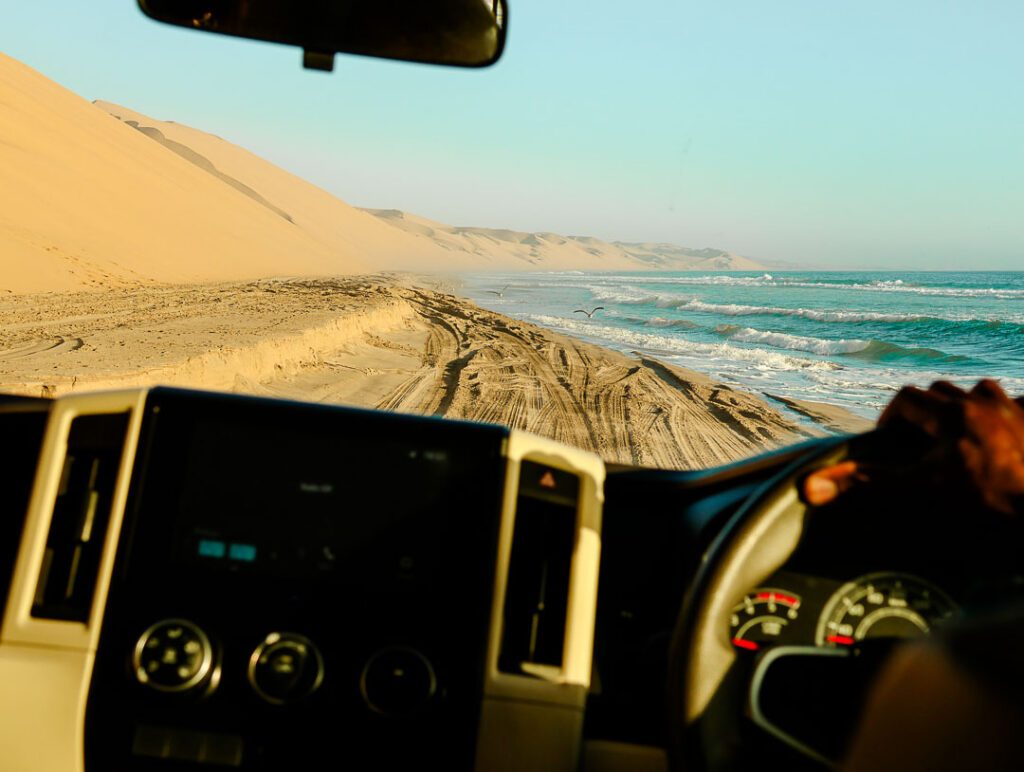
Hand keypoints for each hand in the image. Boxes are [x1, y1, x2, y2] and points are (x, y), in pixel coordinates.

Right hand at [802, 380, 1023, 515]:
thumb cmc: (986, 505)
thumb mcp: (919, 494)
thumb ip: (865, 484)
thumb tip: (808, 485)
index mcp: (951, 414)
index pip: (906, 398)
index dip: (891, 418)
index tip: (887, 443)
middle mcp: (984, 403)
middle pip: (943, 391)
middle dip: (926, 411)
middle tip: (920, 444)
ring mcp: (1017, 412)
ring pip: (983, 393)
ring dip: (967, 407)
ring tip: (961, 438)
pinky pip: (1018, 408)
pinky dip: (1005, 418)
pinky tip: (1003, 444)